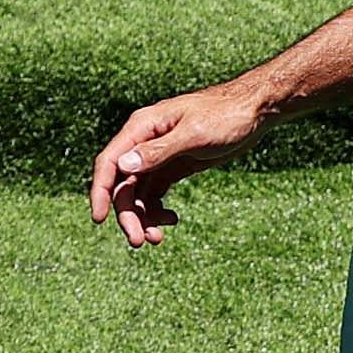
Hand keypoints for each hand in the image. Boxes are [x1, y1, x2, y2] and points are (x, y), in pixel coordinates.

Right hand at [89, 77, 272, 245]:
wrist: (254, 111)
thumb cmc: (225, 116)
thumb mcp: (194, 134)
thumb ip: (158, 151)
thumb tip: (123, 166)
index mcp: (142, 127)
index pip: (110, 162)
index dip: (100, 191)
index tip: (99, 219)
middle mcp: (144, 142)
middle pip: (123, 184)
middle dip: (128, 214)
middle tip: (140, 242)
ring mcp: (157, 156)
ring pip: (138, 193)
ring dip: (143, 217)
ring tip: (158, 238)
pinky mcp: (172, 166)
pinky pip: (154, 193)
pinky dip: (157, 210)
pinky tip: (172, 219)